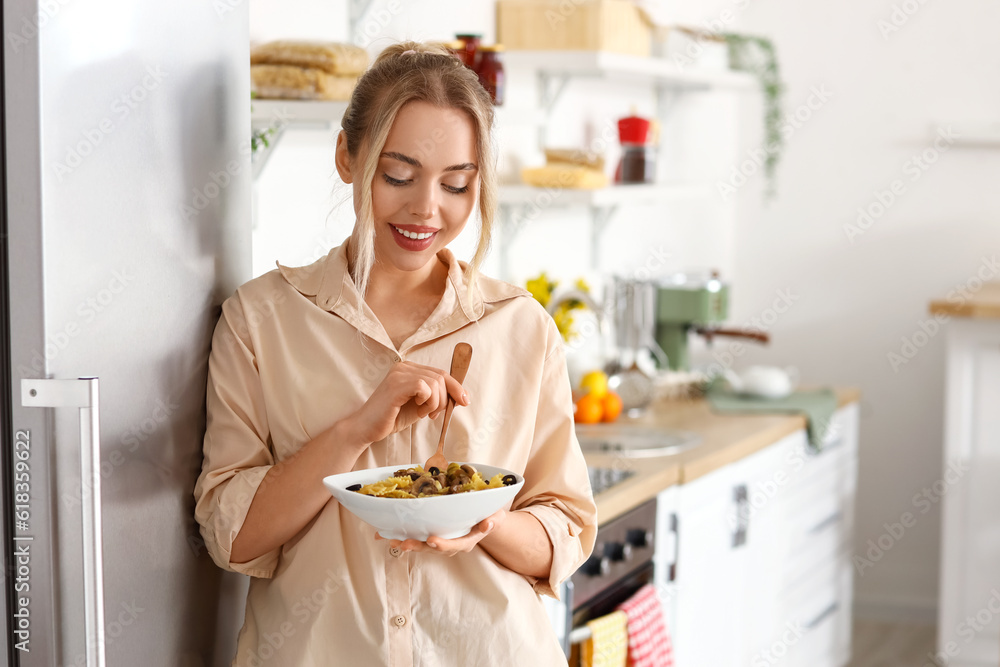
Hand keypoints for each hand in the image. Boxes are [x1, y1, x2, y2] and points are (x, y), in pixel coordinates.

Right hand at [344, 361, 468, 444]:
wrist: (367, 428)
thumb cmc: (392, 417)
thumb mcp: (420, 405)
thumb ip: (435, 396)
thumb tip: (461, 395)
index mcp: (409, 368)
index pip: (440, 373)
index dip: (456, 386)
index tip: (465, 401)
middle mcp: (404, 367)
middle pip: (441, 376)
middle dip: (445, 399)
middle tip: (434, 414)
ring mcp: (399, 374)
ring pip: (435, 382)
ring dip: (435, 403)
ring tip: (423, 413)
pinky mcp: (396, 385)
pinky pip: (424, 387)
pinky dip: (427, 402)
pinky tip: (418, 411)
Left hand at [375, 509, 506, 555]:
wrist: (483, 521)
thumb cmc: (489, 517)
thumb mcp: (495, 517)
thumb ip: (494, 520)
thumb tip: (489, 522)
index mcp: (466, 541)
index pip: (455, 546)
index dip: (443, 545)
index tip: (432, 541)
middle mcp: (451, 544)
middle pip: (433, 548)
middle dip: (418, 546)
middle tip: (404, 544)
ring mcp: (439, 541)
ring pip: (421, 545)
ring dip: (405, 542)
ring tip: (390, 539)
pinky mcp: (429, 535)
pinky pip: (415, 537)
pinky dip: (399, 535)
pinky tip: (383, 533)